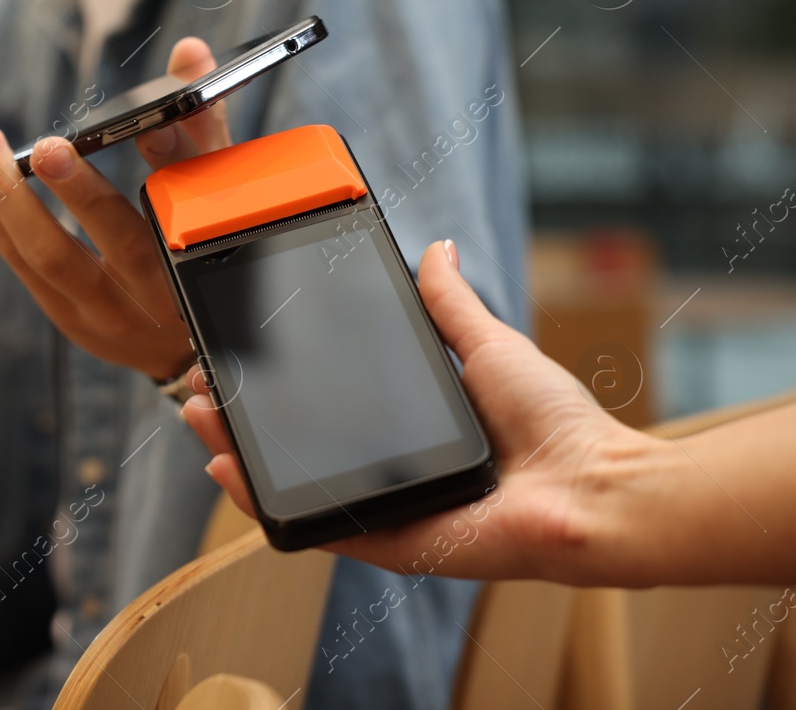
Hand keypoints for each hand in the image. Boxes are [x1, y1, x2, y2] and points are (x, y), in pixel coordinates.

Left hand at [0, 37, 229, 380]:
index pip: (190, 204)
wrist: (187, 350)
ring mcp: (105, 312)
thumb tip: (188, 51)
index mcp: (204, 258)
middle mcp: (158, 293)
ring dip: (6, 198)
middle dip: (78, 192)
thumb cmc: (200, 251)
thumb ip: (201, 126)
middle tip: (46, 147)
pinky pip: (21, 263)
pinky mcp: (65, 316)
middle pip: (118, 242)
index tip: (151, 124)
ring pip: (49, 257)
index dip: (172, 162)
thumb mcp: (214, 196)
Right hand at [182, 239, 656, 585]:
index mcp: (412, 436)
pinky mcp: (392, 545)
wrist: (595, 488)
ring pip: (293, 491)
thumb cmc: (559, 426)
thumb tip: (437, 249)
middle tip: (201, 391)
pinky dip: (267, 508)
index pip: (327, 413)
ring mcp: (388, 513)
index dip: (277, 391)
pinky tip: (230, 476)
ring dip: (235, 461)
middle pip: (296, 453)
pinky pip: (318, 530)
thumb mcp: (488, 347)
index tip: (239, 360)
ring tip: (199, 423)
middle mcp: (393, 476)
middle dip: (240, 423)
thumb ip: (451, 306)